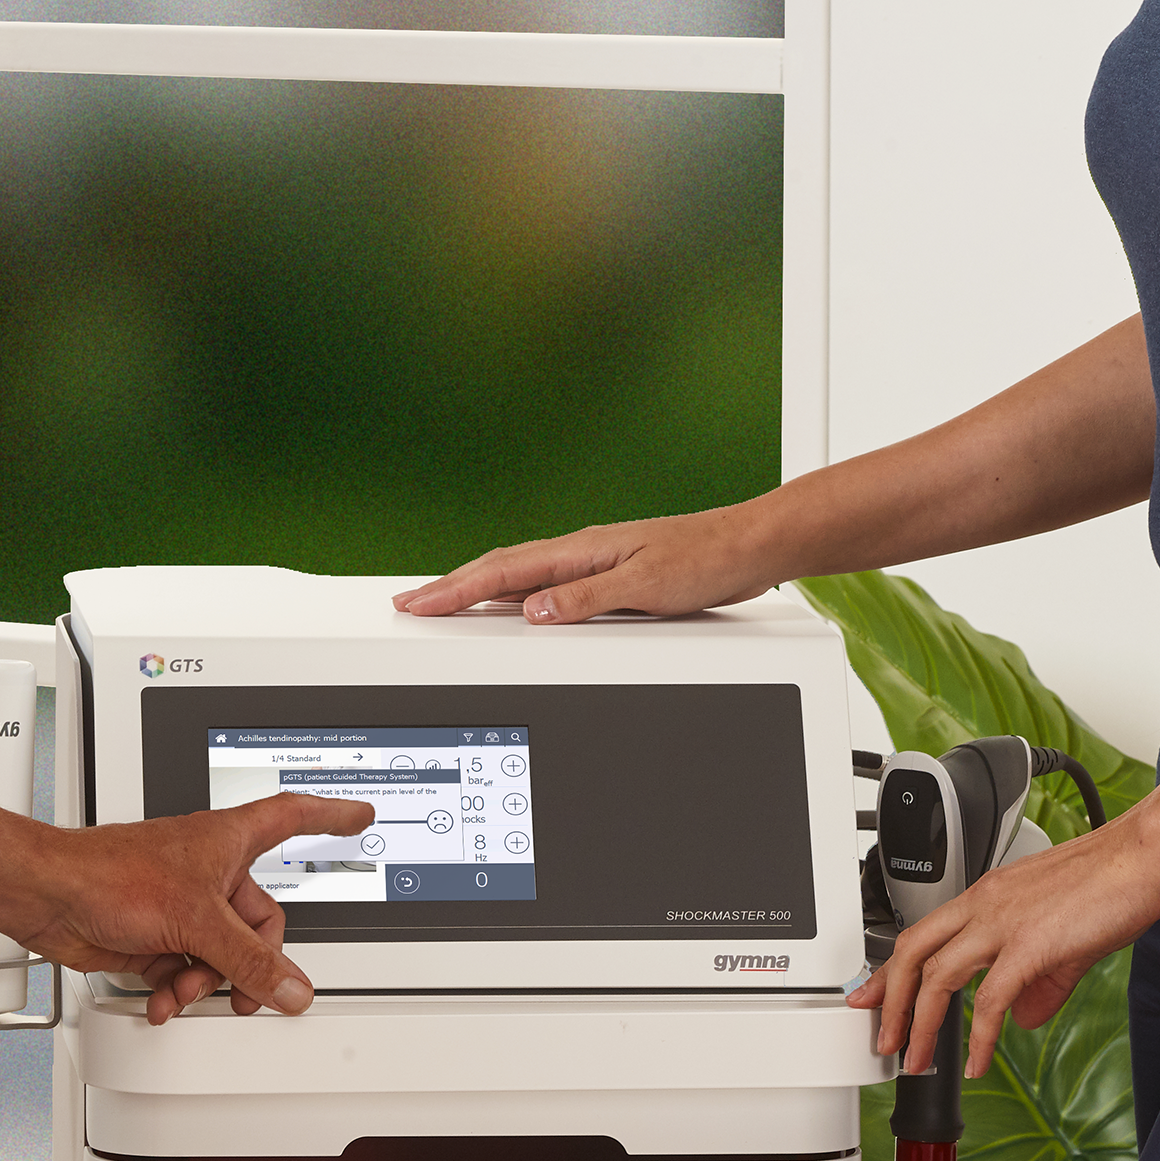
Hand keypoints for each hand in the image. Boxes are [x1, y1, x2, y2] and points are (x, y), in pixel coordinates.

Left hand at [11, 795, 377, 1023]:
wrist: (49, 897)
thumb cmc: (108, 874)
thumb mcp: (196, 920)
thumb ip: (249, 960)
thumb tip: (291, 988)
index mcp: (226, 842)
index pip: (291, 817)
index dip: (329, 814)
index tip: (357, 813)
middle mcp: (206, 870)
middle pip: (260, 918)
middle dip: (250, 961)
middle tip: (246, 988)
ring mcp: (181, 904)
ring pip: (222, 952)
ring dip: (206, 982)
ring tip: (185, 990)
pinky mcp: (155, 934)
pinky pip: (187, 969)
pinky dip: (178, 989)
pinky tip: (163, 999)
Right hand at [394, 502, 783, 623]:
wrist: (749, 547)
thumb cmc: (706, 560)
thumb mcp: (646, 586)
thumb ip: (586, 600)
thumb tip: (532, 613)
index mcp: (582, 550)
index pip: (503, 571)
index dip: (455, 589)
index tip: (417, 604)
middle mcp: (582, 553)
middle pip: (500, 570)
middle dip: (451, 588)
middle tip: (411, 605)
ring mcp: (594, 563)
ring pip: (520, 577)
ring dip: (478, 590)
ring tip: (444, 604)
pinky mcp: (610, 577)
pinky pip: (546, 586)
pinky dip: (515, 596)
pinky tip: (512, 607)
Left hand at [848, 809, 1159, 1078]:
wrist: (1144, 855)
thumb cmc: (1110, 881)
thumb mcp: (1061, 933)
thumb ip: (1039, 980)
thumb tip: (1022, 1018)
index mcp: (985, 895)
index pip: (920, 933)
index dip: (890, 970)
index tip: (872, 998)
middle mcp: (984, 904)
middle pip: (912, 953)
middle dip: (890, 1001)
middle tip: (883, 1040)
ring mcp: (1004, 922)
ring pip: (938, 976)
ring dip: (922, 1025)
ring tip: (917, 1061)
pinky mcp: (1032, 945)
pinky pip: (991, 1000)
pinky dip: (980, 1038)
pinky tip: (978, 1064)